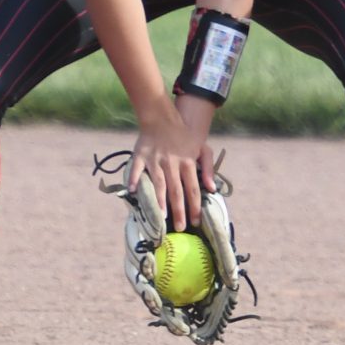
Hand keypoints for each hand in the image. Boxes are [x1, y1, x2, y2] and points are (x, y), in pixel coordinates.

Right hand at [127, 116, 213, 230]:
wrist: (163, 117)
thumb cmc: (184, 136)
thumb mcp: (202, 148)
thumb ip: (208, 168)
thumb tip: (212, 188)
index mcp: (188, 162)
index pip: (193, 189)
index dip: (195, 206)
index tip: (195, 222)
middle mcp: (172, 163)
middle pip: (176, 190)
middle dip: (179, 211)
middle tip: (179, 227)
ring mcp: (156, 160)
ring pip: (159, 183)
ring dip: (160, 200)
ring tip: (161, 217)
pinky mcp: (141, 156)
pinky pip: (137, 169)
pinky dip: (133, 178)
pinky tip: (132, 190)